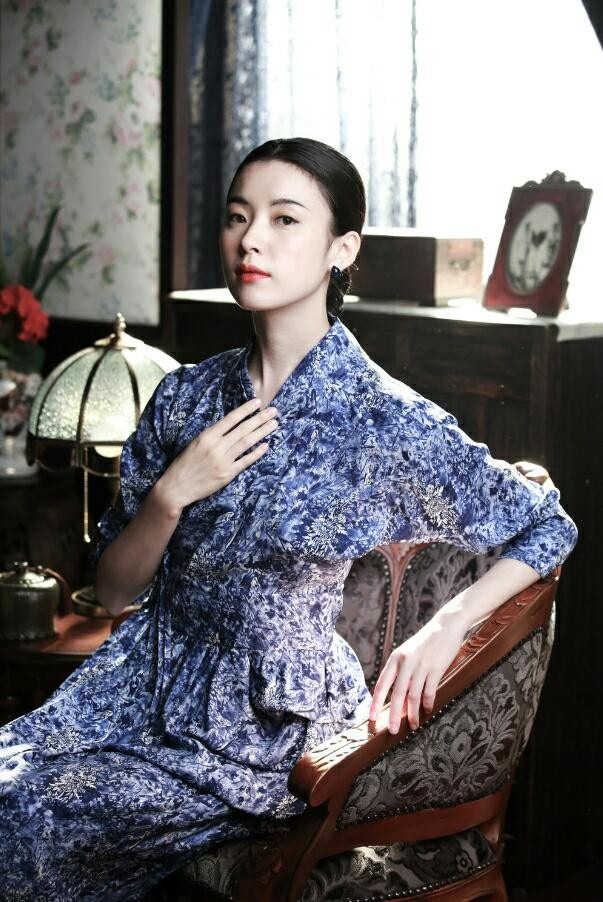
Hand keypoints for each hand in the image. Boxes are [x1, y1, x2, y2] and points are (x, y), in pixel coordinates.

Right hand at [156, 398, 278, 513]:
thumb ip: (212, 435)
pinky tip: (266, 445)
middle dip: (260, 418)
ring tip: (274, 424)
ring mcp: (223, 461)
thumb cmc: (184, 464)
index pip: (231, 419)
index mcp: (207, 436)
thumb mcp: (195, 443)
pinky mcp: (227, 474)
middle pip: (243, 429)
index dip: (246, 409)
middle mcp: (216, 447)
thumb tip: (231, 426)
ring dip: (262, 432)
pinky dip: (256, 453)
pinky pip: (245, 461)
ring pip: (247, 443)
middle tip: (274, 411)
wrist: (176, 487)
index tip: (258, 402)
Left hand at [368, 608, 467, 733]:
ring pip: (413, 696)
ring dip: (412, 714)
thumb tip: (398, 700)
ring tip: (412, 726)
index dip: (375, 703)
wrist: (446, 626)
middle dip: (393, 715)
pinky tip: (427, 711)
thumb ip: (403, 674)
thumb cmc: (426, 643)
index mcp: (395, 658)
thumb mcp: (409, 654)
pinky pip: (429, 691)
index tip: (371, 719)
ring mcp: (421, 665)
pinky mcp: (436, 668)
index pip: (382, 684)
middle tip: (392, 731)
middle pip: (396, 694)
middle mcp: (406, 662)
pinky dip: (427, 704)